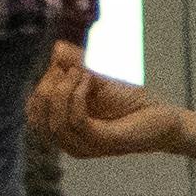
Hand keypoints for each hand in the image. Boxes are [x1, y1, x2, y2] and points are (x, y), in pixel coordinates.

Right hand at [44, 64, 187, 159]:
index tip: (65, 67)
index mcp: (64, 128)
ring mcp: (85, 145)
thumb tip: (56, 49)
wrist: (163, 117)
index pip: (33, 111)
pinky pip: (77, 122)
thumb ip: (76, 64)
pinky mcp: (103, 142)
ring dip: (64, 91)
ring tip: (83, 73)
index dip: (41, 86)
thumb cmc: (131, 100)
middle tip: (74, 69)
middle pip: (37, 118)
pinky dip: (78, 97)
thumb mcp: (97, 77)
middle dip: (49, 88)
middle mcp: (70, 141)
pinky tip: (89, 81)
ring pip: (54, 123)